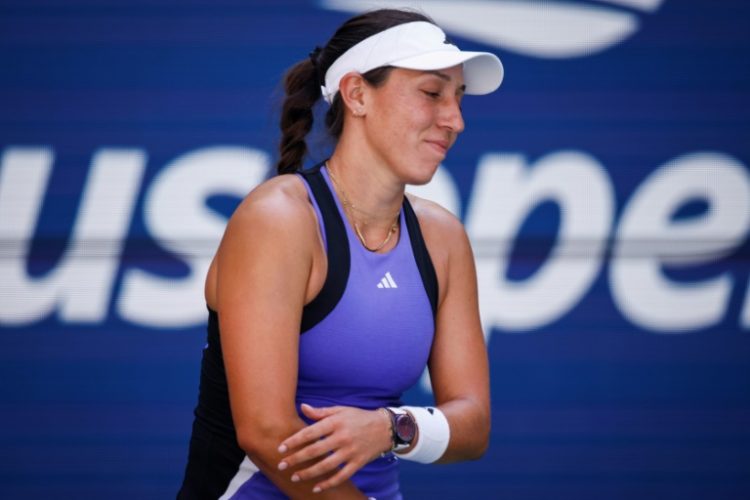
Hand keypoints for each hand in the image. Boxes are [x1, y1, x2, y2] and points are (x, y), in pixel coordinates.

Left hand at [277, 403, 391, 492]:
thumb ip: (321, 412)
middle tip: (281, 465)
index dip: (294, 441)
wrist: (385, 427)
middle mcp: (342, 437)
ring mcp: (351, 451)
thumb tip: (303, 407)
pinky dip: (328, 483)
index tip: (281, 448)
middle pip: (314, 451)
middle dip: (296, 459)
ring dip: (308, 473)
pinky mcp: (358, 462)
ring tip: (294, 477)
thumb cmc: (359, 417)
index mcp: (336, 422)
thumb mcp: (340, 410)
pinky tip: (316, 487)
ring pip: (325, 466)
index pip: (310, 433)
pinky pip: (341, 476)